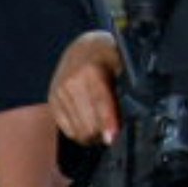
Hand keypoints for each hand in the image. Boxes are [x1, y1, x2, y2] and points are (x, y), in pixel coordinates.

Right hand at [47, 32, 125, 146]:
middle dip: (104, 132)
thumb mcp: (124, 65)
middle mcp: (71, 83)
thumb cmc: (107, 56)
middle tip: (116, 130)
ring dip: (93, 135)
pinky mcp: (52, 102)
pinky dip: (81, 132)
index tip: (113, 137)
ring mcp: (59, 93)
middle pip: (88, 124)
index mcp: (91, 71)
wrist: (82, 49)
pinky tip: (90, 123)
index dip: (108, 123)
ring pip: (78, 131)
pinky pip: (68, 130)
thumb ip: (129, 88)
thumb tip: (135, 114)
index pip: (100, 103)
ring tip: (104, 126)